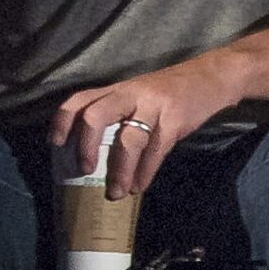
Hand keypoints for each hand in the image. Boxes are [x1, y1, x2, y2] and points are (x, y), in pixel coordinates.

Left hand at [53, 53, 243, 197]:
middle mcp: (131, 94)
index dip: (63, 120)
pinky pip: (156, 150)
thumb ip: (119, 114)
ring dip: (120, 170)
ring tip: (117, 192)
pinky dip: (145, 172)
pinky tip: (140, 186)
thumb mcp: (139, 94)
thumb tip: (97, 153)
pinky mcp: (175, 119)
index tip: (55, 143)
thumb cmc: (171, 91)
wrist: (212, 77)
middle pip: (96, 115)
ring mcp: (154, 106)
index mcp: (118, 89)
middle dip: (86, 146)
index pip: (81, 99)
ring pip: (128, 139)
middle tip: (84, 170)